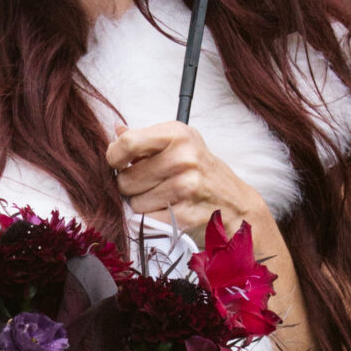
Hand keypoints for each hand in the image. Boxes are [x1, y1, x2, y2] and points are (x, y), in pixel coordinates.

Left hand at [104, 120, 263, 237]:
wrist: (236, 205)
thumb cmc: (203, 172)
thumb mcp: (181, 145)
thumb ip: (146, 139)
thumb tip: (117, 131)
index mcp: (178, 135)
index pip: (127, 144)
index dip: (114, 157)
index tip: (119, 164)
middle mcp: (183, 158)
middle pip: (125, 179)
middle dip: (131, 186)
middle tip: (152, 185)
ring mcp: (185, 187)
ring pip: (134, 203)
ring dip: (142, 204)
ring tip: (164, 198)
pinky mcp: (184, 215)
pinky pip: (147, 219)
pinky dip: (153, 219)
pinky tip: (170, 211)